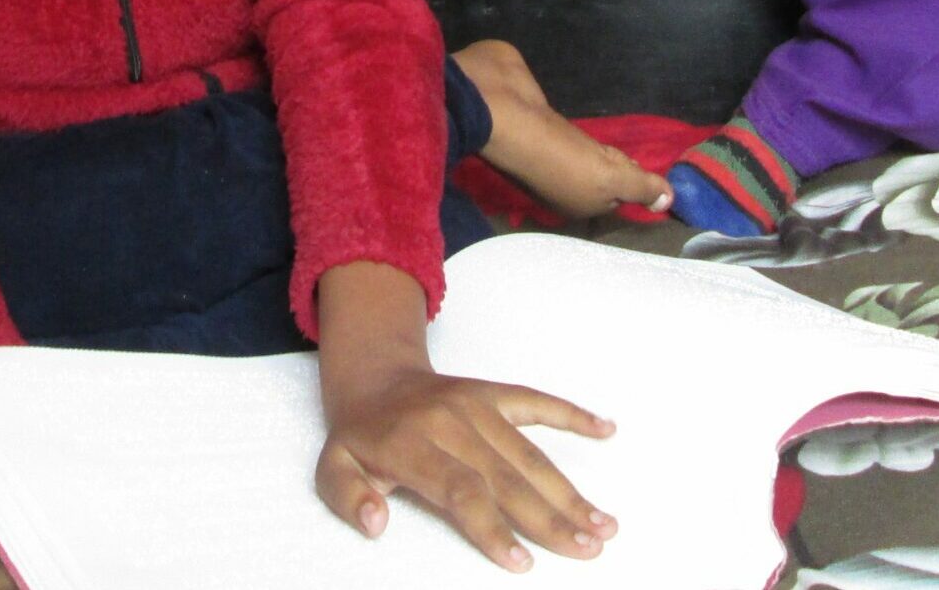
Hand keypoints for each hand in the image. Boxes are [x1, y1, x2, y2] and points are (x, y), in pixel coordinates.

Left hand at [315, 262, 614, 570]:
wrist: (374, 377)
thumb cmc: (359, 436)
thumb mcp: (332, 468)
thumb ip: (347, 497)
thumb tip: (375, 523)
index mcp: (412, 443)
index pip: (460, 490)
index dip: (492, 527)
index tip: (524, 562)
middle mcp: (450, 419)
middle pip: (506, 476)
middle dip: (550, 516)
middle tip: (589, 548)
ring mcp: (476, 402)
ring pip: (528, 451)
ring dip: (568, 489)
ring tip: (604, 524)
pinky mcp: (492, 392)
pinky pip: (536, 401)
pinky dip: (571, 415)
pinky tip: (605, 429)